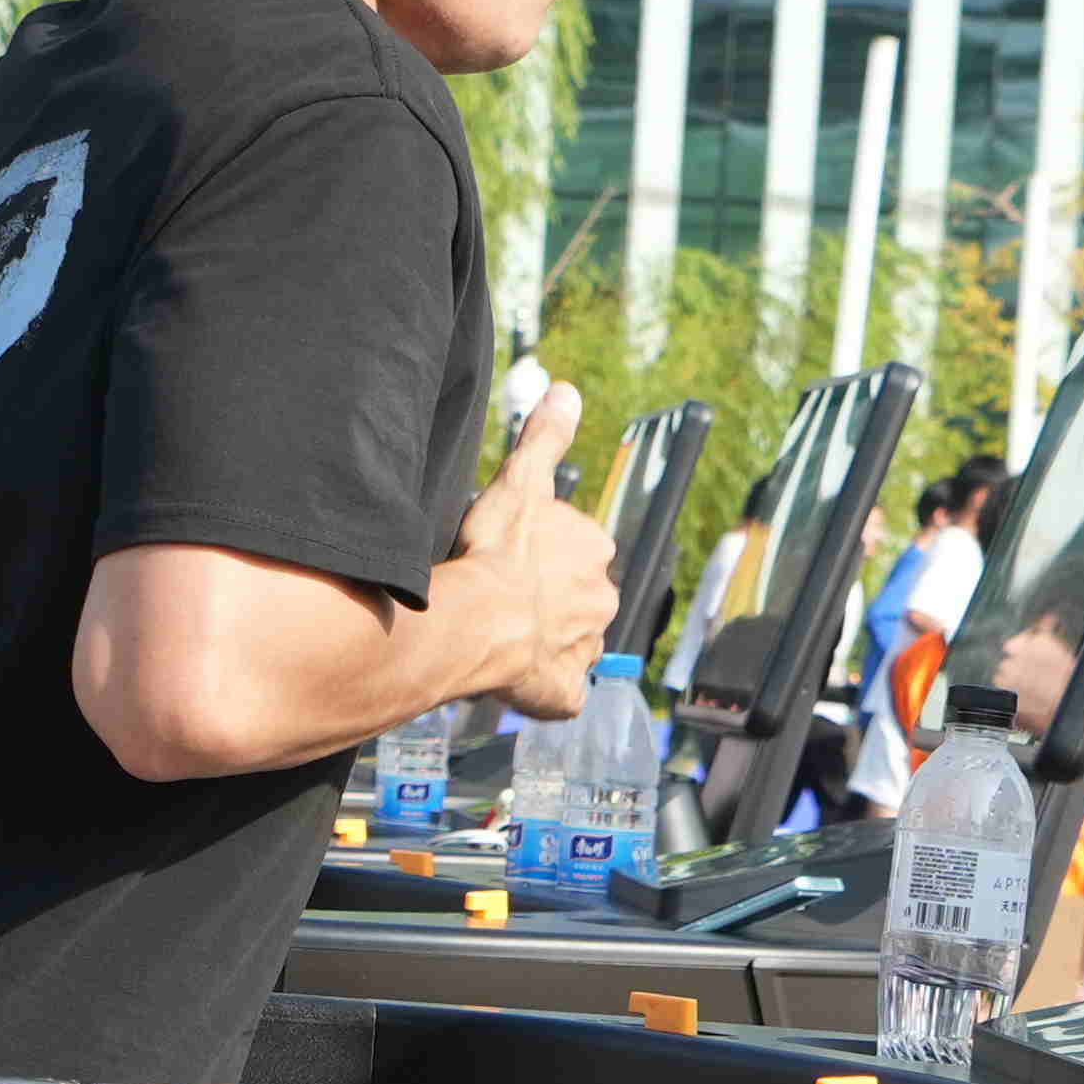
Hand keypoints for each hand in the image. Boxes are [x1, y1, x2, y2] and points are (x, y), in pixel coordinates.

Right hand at [444, 387, 619, 707]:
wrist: (482, 619)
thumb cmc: (500, 551)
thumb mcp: (522, 480)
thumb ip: (546, 437)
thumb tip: (567, 391)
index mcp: (594, 553)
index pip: (576, 550)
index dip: (543, 554)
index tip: (512, 557)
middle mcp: (601, 601)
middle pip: (577, 598)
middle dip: (548, 600)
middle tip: (504, 596)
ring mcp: (584, 650)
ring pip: (569, 643)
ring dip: (544, 641)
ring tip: (503, 636)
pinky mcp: (565, 693)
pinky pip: (559, 692)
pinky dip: (543, 689)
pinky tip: (515, 677)